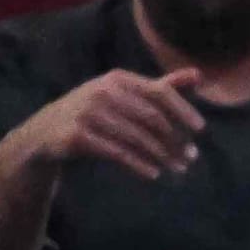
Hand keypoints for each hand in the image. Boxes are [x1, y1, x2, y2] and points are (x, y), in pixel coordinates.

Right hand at [26, 63, 208, 182]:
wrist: (49, 130)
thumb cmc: (96, 112)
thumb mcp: (126, 95)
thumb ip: (161, 87)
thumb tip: (199, 75)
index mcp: (118, 79)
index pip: (158, 91)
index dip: (182, 109)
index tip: (200, 129)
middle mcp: (103, 91)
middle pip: (150, 117)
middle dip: (174, 139)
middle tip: (190, 157)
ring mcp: (88, 113)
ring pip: (136, 137)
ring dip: (161, 155)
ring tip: (178, 169)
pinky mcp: (78, 135)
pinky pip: (116, 152)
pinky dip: (138, 164)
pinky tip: (154, 174)